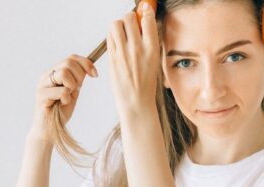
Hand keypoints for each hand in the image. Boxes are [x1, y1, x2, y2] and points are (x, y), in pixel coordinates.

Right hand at [29, 54, 97, 142]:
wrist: (50, 130)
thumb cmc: (61, 111)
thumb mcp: (74, 92)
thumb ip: (78, 79)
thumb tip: (89, 68)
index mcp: (54, 73)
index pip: (71, 58)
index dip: (86, 63)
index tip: (95, 75)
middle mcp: (47, 76)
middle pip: (68, 62)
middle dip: (79, 76)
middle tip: (76, 90)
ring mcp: (42, 85)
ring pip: (64, 73)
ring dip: (72, 87)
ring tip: (68, 97)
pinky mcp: (41, 96)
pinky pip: (62, 91)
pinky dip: (67, 98)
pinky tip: (61, 104)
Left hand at [106, 3, 159, 117]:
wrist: (135, 100)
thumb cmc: (146, 83)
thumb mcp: (154, 61)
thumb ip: (149, 42)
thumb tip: (143, 23)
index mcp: (152, 49)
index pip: (148, 20)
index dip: (146, 11)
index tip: (145, 9)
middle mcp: (137, 48)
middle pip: (129, 18)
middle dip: (130, 18)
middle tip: (132, 25)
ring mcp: (122, 53)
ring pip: (116, 25)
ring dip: (119, 24)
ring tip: (123, 33)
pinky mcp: (112, 57)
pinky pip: (109, 37)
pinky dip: (113, 35)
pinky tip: (118, 42)